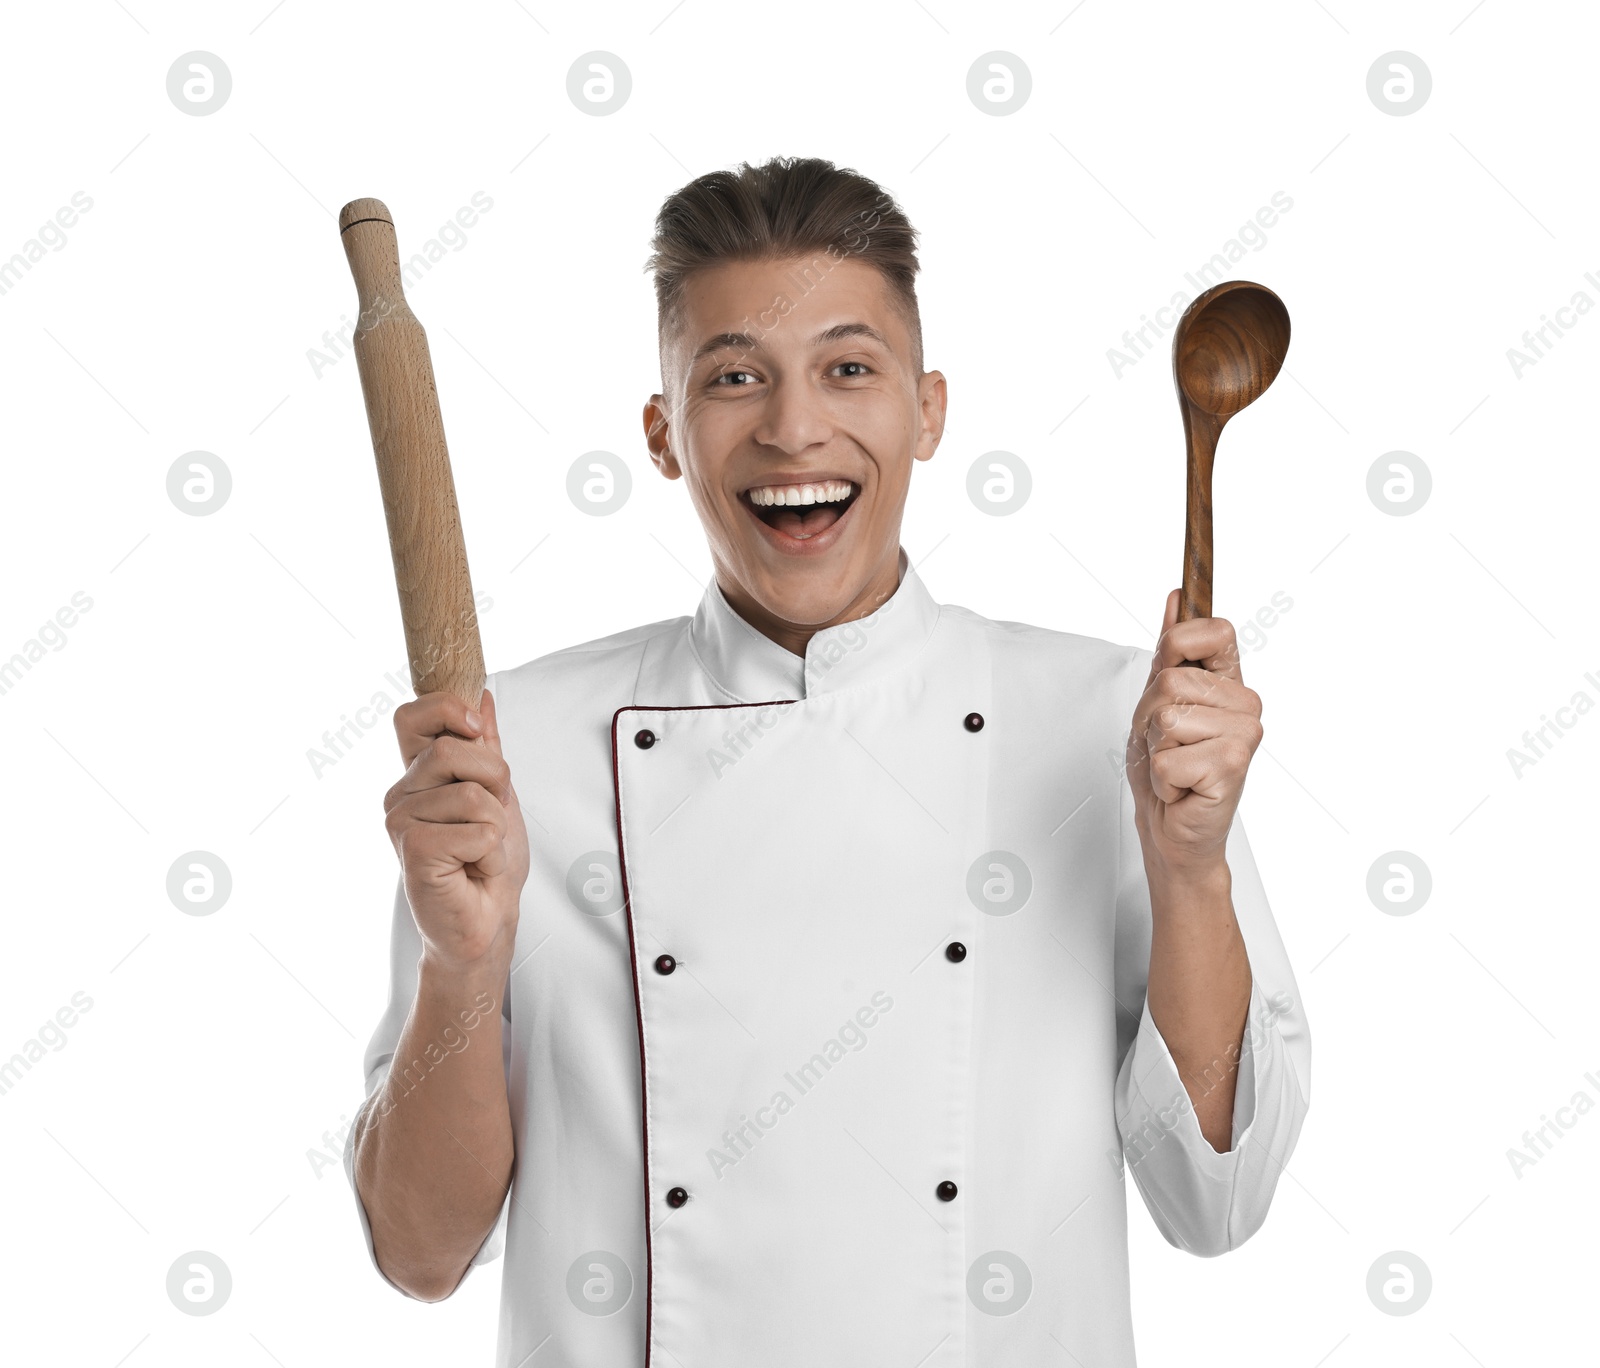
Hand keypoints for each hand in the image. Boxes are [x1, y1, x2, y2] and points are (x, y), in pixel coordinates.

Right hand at [383, 687, 529, 972]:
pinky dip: (491, 852)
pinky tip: (474, 869)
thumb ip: (485, 746)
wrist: (488, 917)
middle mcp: (401, 795)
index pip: (412, 716)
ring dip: (496, 825)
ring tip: (481, 850)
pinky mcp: (413, 851)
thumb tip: (480, 694)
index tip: (477, 731)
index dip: (447, 710)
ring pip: (472, 794)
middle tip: (493, 817)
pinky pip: (477, 830)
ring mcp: (401, 822)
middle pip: (452, 750)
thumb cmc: (487, 860)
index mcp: (417, 775)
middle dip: (496, 781)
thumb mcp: (496, 792)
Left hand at [1125, 589, 1262, 878]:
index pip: (1212, 630)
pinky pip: (1168, 757)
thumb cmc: (1168, 768)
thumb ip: (1172, 651)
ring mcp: (1244, 733)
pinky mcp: (1233, 765)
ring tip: (1175, 767)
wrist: (1172, 828)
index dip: (1179, 646)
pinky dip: (1162, 778)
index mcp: (1230, 682)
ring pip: (1166, 719)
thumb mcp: (1157, 702)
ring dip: (1155, 750)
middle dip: (1150, 718)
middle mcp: (1245, 704)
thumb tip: (1178, 598)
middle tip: (1166, 746)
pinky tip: (1181, 788)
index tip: (1172, 675)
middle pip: (1170, 681)